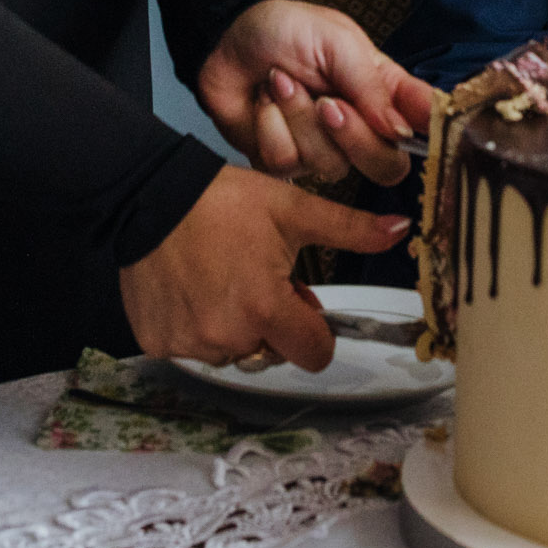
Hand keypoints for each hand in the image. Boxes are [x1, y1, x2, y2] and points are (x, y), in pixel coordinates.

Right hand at [118, 166, 412, 368]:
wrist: (148, 195)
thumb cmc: (221, 202)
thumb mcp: (292, 210)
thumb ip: (349, 228)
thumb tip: (398, 229)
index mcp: (266, 307)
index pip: (315, 353)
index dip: (313, 327)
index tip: (298, 300)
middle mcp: (228, 335)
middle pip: (272, 353)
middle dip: (270, 324)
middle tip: (252, 278)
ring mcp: (190, 343)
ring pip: (231, 352)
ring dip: (232, 326)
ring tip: (218, 279)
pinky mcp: (159, 343)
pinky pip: (191, 348)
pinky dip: (195, 326)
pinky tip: (189, 288)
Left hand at [197, 0, 436, 184]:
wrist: (228, 37)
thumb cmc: (286, 29)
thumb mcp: (335, 39)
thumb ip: (369, 84)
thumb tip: (399, 130)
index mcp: (383, 92)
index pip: (423, 124)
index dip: (430, 133)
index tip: (418, 127)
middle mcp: (359, 126)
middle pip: (385, 166)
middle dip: (353, 136)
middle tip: (327, 103)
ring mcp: (322, 148)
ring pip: (330, 165)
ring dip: (298, 118)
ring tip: (282, 82)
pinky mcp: (285, 161)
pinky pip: (287, 164)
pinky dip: (271, 126)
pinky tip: (265, 102)